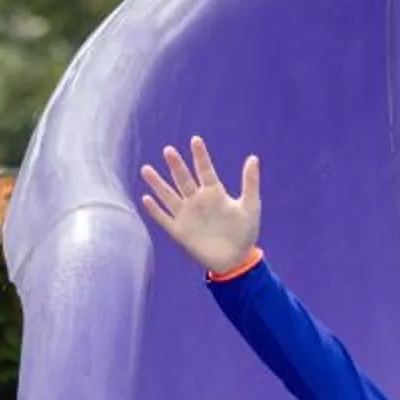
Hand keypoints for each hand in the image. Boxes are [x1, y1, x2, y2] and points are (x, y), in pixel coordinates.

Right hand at [139, 136, 261, 273]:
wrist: (236, 259)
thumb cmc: (245, 232)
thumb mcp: (251, 207)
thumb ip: (250, 183)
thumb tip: (253, 158)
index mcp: (214, 193)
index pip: (205, 170)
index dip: (200, 156)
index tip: (195, 140)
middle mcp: (198, 201)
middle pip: (184, 179)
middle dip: (177, 166)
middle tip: (169, 150)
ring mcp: (187, 215)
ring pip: (169, 195)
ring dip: (158, 184)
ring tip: (146, 169)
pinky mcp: (180, 231)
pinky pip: (165, 219)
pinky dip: (155, 210)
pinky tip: (146, 199)